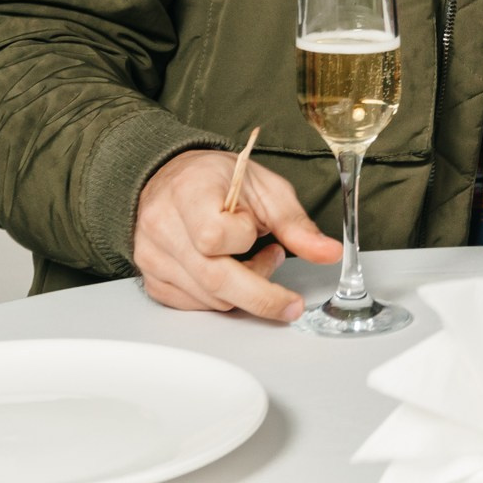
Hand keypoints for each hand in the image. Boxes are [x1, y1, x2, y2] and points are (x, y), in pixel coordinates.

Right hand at [134, 149, 340, 320]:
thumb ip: (296, 224)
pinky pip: (195, 304)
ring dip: (243, 291)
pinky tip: (230, 271)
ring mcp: (153, 255)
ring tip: (253, 258)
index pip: (214, 236)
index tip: (254, 228)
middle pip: (214, 278)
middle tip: (289, 301)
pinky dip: (222, 297)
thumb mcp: (264, 188)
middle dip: (261, 296)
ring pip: (208, 297)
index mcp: (188, 192)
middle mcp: (162, 225)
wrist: (174, 177)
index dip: (243, 240)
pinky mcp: (153, 279)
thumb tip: (329, 253)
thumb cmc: (219, 179)